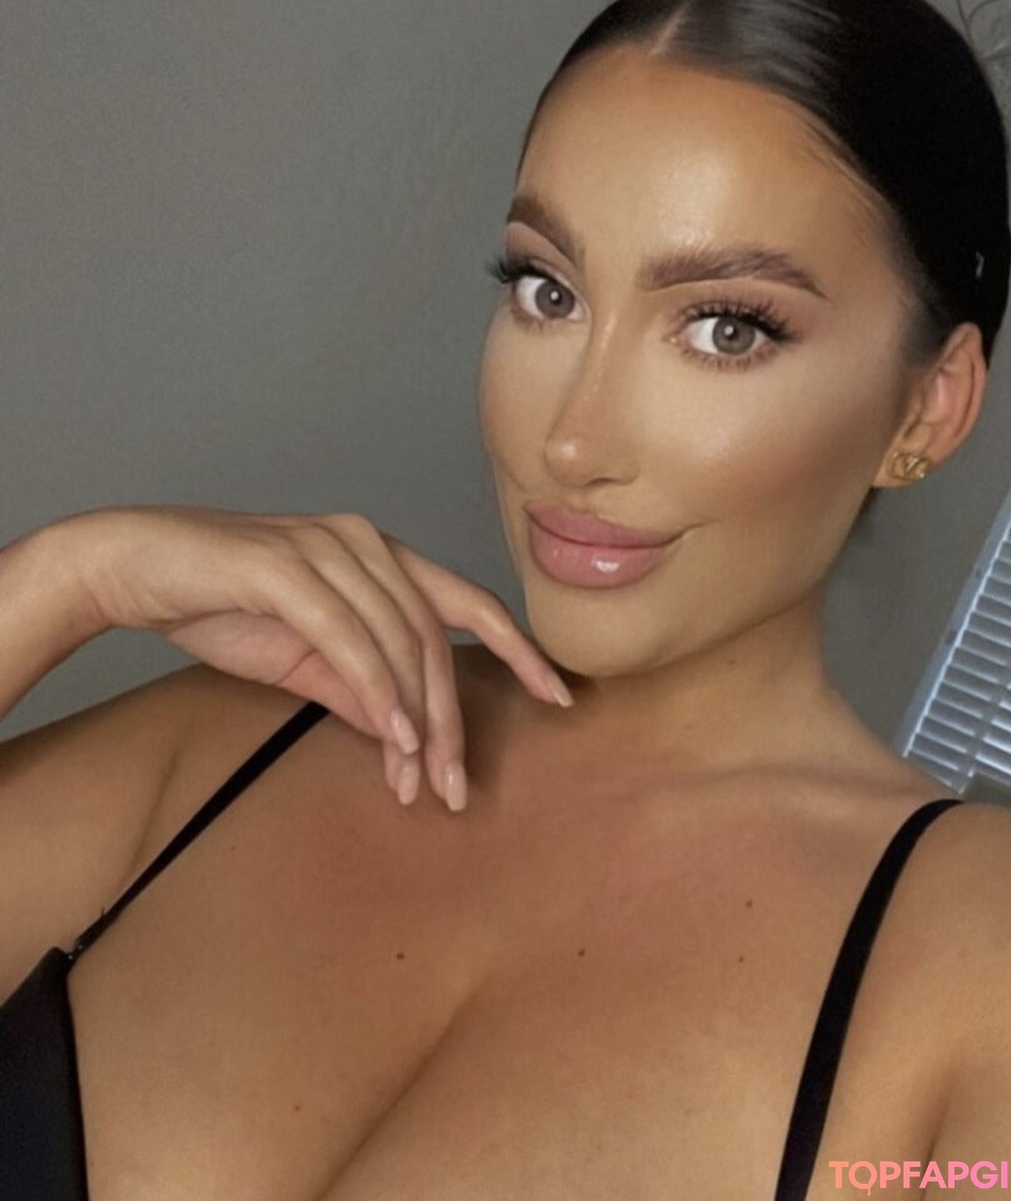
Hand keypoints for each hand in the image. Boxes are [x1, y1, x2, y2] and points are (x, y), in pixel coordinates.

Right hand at [51, 505, 573, 810]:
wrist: (132, 567)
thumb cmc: (220, 604)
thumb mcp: (304, 659)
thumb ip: (360, 688)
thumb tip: (411, 735)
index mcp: (380, 556)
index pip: (468, 603)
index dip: (519, 649)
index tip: (559, 696)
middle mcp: (365, 542)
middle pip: (436, 636)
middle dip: (453, 718)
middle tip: (458, 787)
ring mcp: (328, 548)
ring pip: (400, 640)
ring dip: (417, 719)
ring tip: (423, 781)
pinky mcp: (285, 566)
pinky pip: (349, 638)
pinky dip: (377, 691)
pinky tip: (396, 740)